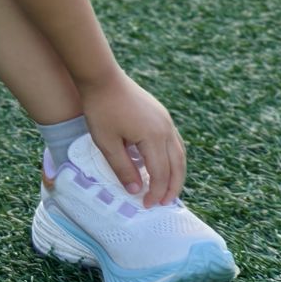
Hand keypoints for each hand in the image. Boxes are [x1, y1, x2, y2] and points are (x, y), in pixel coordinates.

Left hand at [78, 70, 186, 207]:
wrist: (102, 76)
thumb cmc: (100, 109)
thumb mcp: (106, 143)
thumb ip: (122, 168)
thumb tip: (136, 190)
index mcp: (153, 137)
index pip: (159, 174)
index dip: (155, 192)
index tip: (146, 205)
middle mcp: (165, 129)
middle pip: (176, 166)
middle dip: (171, 187)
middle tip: (163, 204)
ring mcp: (166, 120)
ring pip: (179, 154)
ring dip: (176, 174)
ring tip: (168, 190)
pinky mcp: (162, 114)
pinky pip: (174, 142)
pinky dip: (173, 158)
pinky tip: (165, 166)